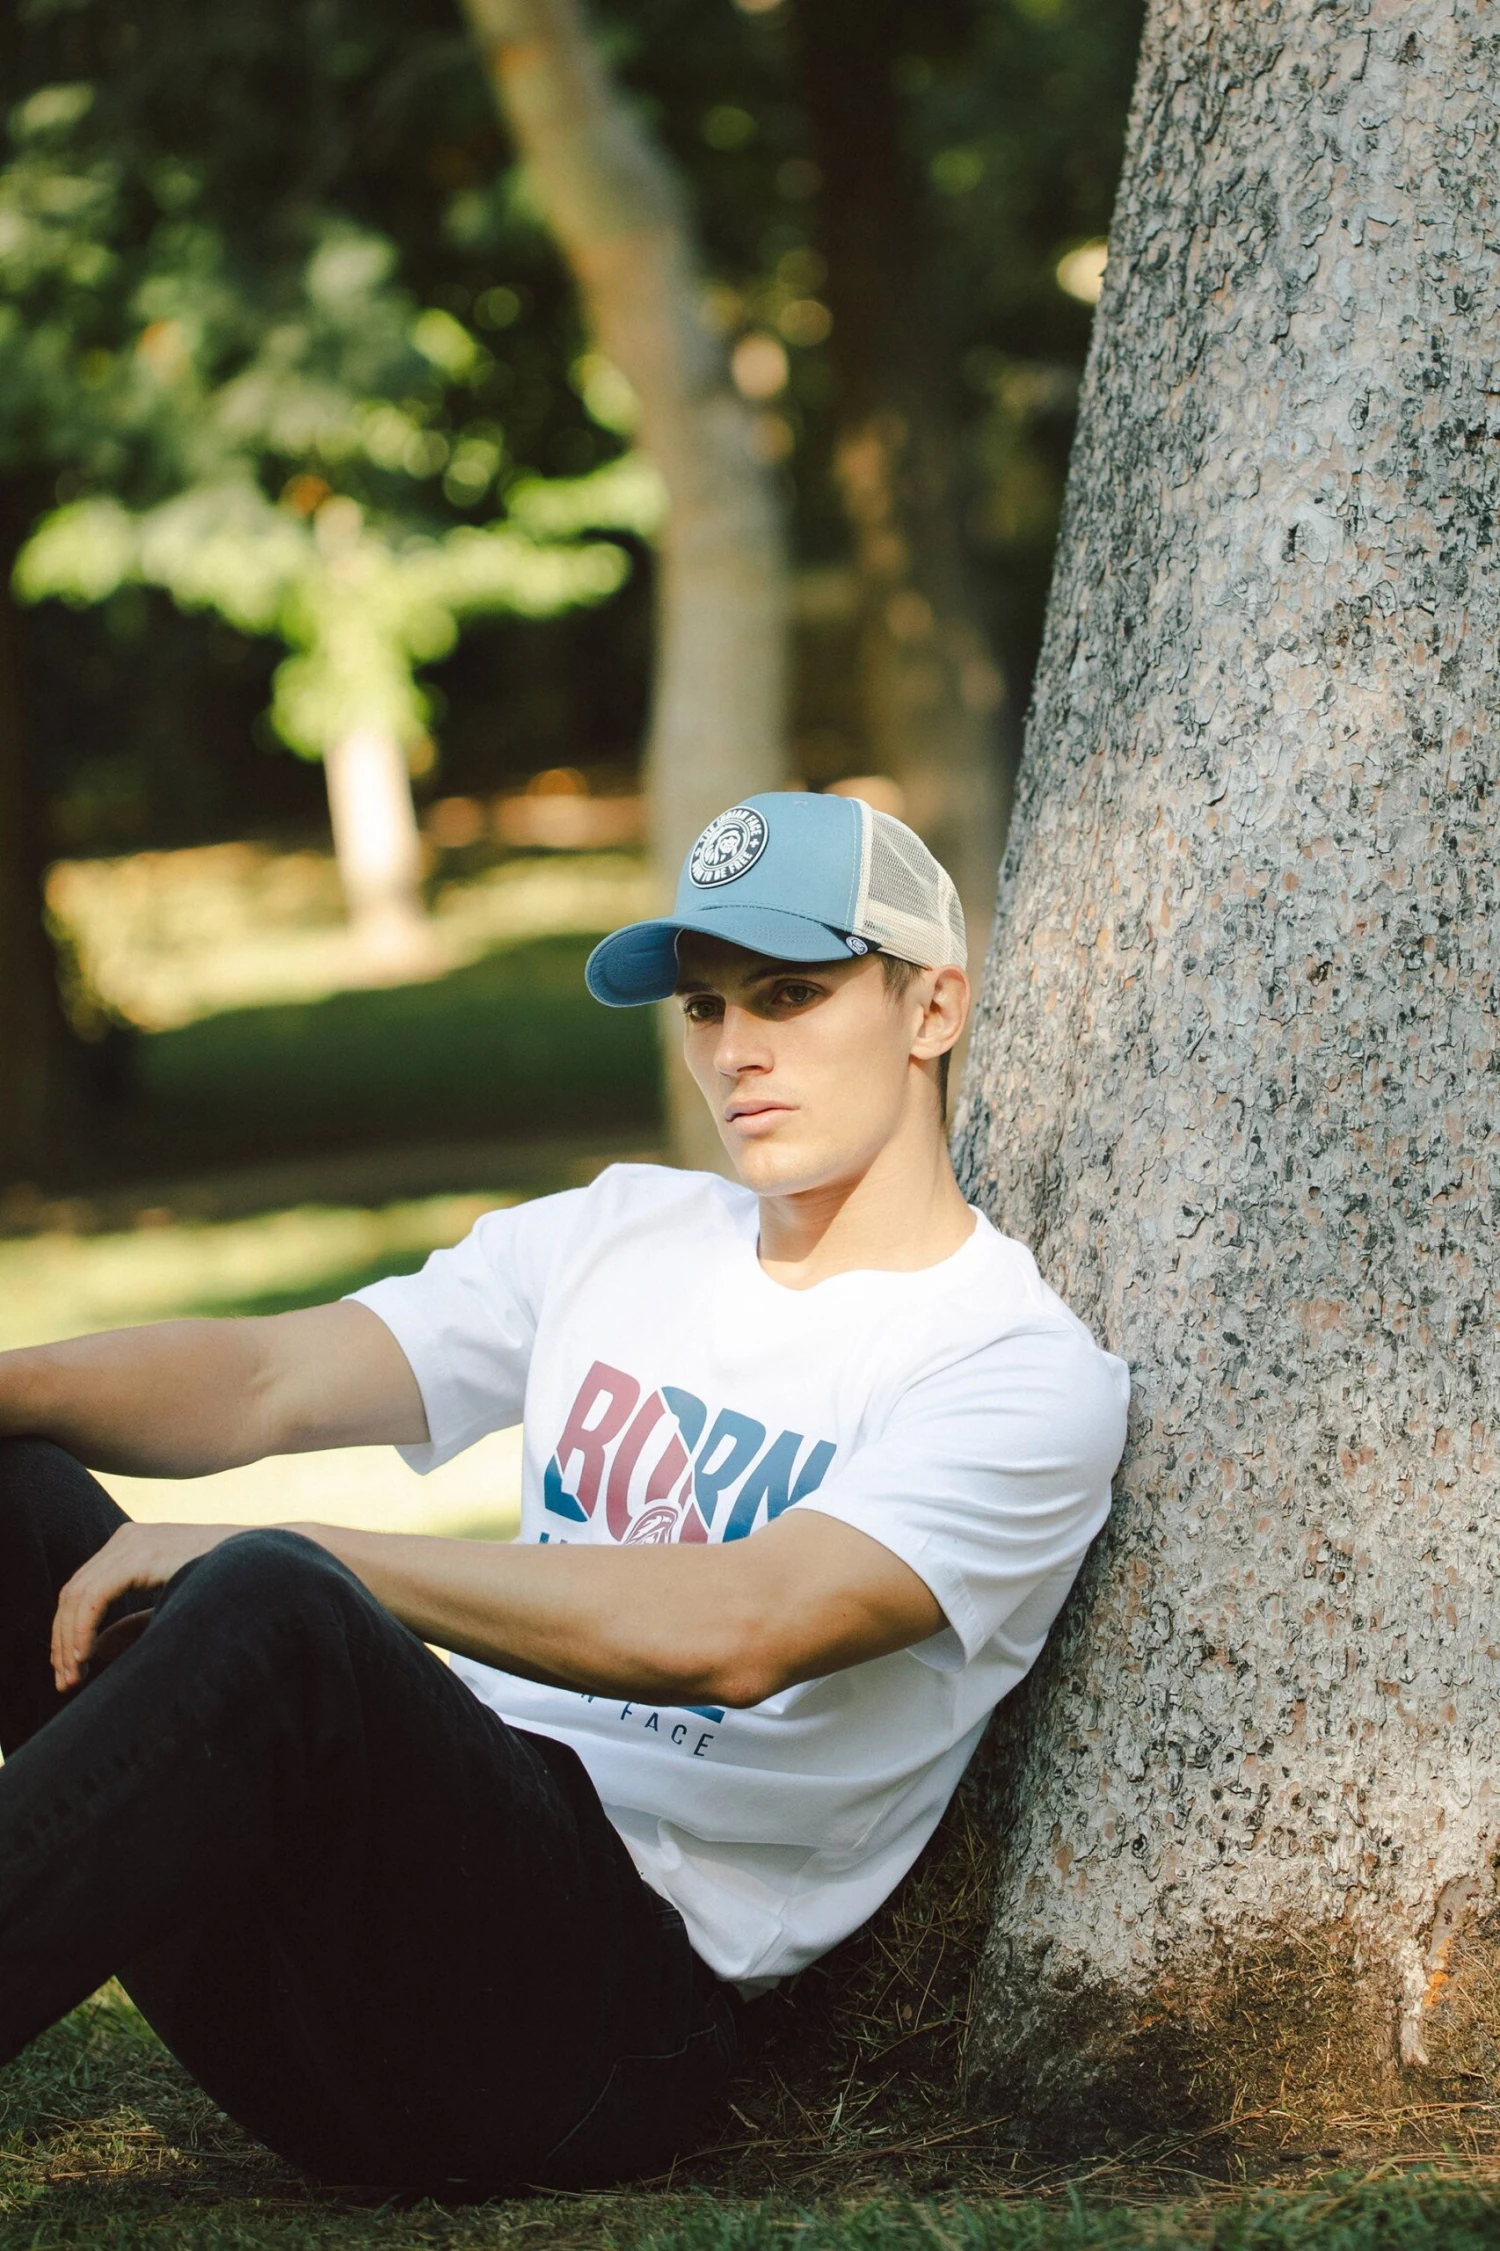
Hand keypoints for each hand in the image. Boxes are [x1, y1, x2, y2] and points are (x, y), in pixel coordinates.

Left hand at [51, 1522, 242, 1692]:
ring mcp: (131, 1542)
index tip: (71, 1670)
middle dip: (63, 1640)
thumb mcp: (171, 1605)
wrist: (266, 1565)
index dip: (69, 1632)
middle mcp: (127, 1538)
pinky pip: (92, 1596)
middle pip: (73, 1592)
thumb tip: (96, 1649)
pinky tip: (84, 1658)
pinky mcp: (139, 1555)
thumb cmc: (228, 1586)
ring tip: (73, 1678)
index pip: (83, 1590)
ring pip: (76, 1596)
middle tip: (65, 1682)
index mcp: (133, 1545)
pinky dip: (81, 1630)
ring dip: (68, 1641)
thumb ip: (134, 1623)